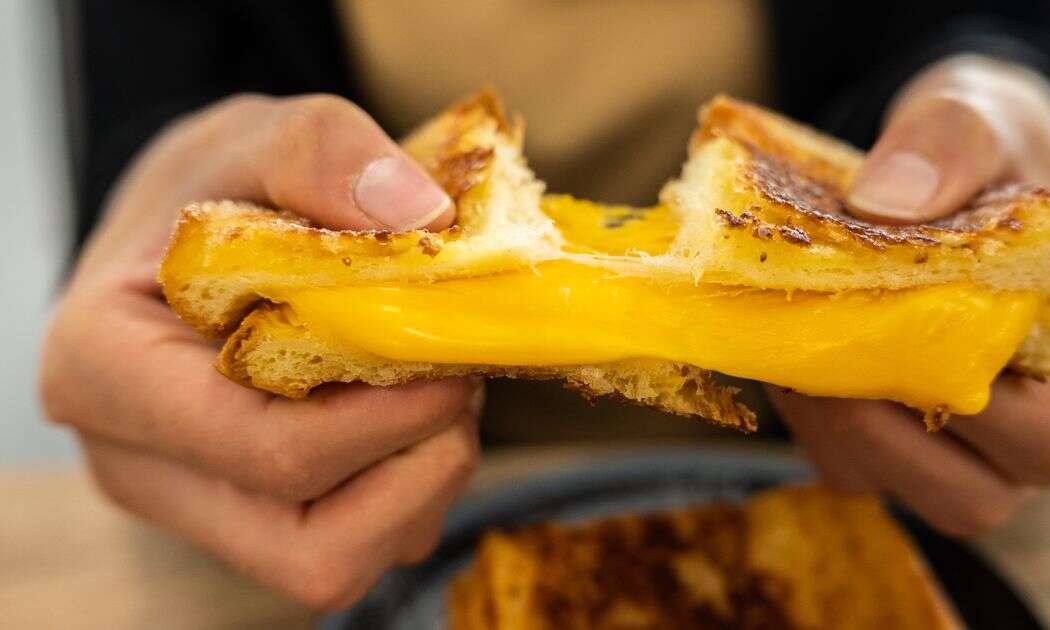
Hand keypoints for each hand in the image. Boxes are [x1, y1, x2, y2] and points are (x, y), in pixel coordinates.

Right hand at [40, 94, 480, 609]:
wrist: (191, 231)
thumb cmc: (212, 187)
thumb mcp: (254, 135)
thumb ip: (322, 151)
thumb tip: (419, 218)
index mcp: (105, 373)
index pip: (260, 451)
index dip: (383, 420)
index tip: (451, 361)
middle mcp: (140, 464)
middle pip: (311, 543)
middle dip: (417, 464)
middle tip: (458, 375)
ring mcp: (199, 505)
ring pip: (339, 562)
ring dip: (424, 481)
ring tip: (437, 385)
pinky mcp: (253, 520)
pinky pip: (357, 544)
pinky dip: (413, 488)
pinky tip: (414, 409)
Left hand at [771, 56, 1049, 535]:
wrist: (962, 154)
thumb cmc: (995, 138)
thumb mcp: (980, 109)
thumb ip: (946, 141)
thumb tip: (882, 205)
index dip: (953, 404)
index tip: (875, 330)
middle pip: (977, 494)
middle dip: (874, 432)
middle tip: (809, 350)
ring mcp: (996, 435)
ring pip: (912, 493)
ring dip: (837, 436)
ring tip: (793, 351)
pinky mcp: (932, 434)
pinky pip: (868, 468)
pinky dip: (819, 427)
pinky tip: (793, 356)